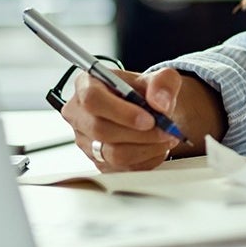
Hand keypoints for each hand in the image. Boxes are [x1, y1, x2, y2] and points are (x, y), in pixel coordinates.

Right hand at [62, 67, 183, 171]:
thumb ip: (164, 83)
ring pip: (112, 154)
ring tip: (166, 137)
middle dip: (140, 133)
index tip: (149, 119)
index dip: (121, 112)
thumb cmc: (147, 92)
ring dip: (146, 148)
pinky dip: (146, 160)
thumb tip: (160, 103)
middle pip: (101, 130)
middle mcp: (79, 114)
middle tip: (166, 130)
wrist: (149, 112)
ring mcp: (86, 141)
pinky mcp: (98, 162)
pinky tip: (157, 147)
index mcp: (87, 84)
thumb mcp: (161, 78)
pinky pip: (122, 168)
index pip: (92, 99)